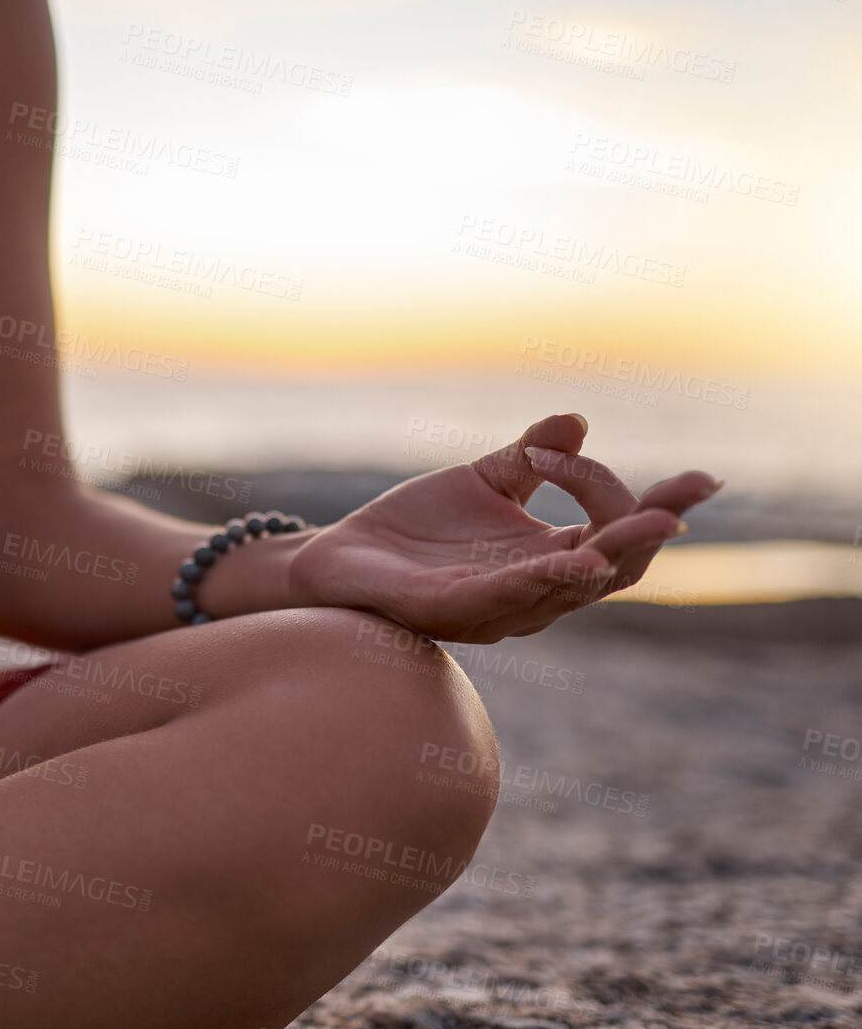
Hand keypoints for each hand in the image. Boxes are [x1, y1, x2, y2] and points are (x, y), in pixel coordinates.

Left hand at [287, 412, 719, 642]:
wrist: (342, 557)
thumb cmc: (420, 528)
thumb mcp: (486, 479)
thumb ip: (533, 455)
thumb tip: (578, 418)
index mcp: (549, 558)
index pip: (617, 536)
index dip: (647, 500)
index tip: (645, 458)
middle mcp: (534, 590)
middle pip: (612, 570)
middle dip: (649, 532)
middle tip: (687, 497)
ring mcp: (496, 607)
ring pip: (569, 588)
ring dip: (613, 555)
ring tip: (653, 524)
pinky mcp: (450, 610)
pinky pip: (506, 597)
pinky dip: (546, 578)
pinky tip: (578, 559)